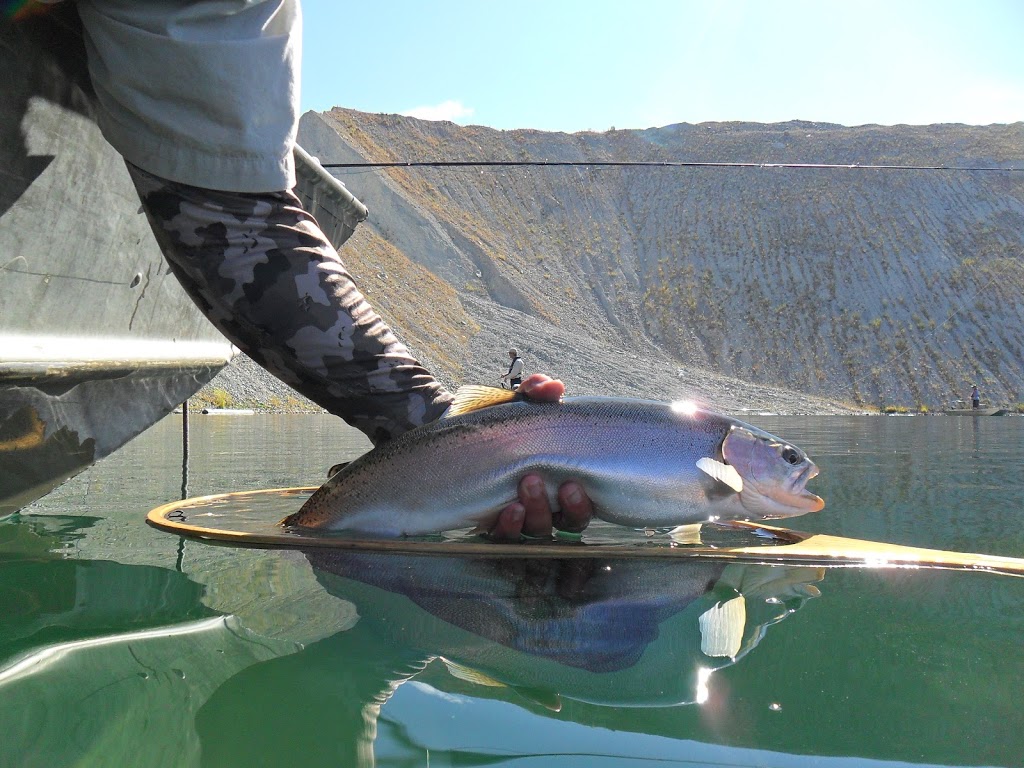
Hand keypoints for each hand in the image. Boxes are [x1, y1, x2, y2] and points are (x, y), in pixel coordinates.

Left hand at [488, 374, 593, 539]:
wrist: (456, 436)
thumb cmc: (498, 426)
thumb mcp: (516, 406)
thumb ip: (534, 392)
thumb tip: (553, 386)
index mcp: (558, 485)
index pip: (579, 508)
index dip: (580, 505)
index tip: (572, 485)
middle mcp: (543, 508)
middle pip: (563, 524)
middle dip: (561, 508)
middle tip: (542, 480)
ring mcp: (518, 519)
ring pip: (536, 531)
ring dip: (535, 513)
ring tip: (525, 486)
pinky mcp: (491, 524)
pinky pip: (504, 537)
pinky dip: (509, 525)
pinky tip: (506, 510)